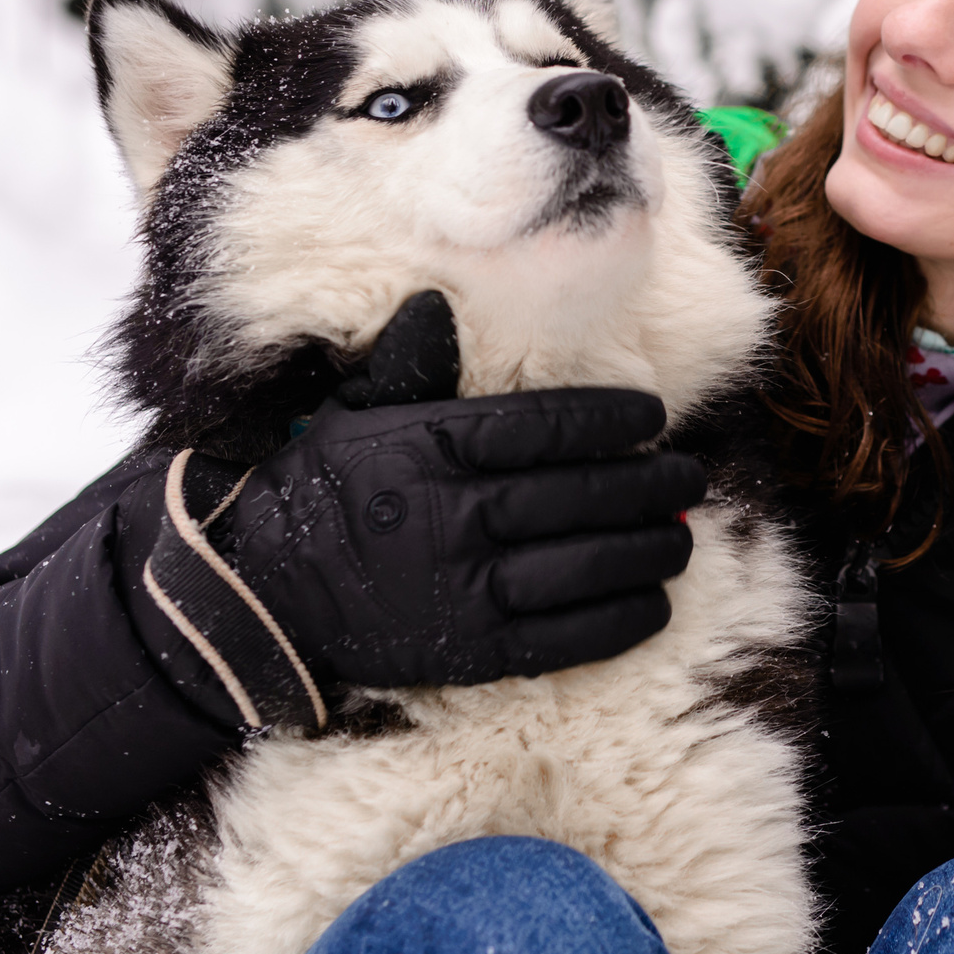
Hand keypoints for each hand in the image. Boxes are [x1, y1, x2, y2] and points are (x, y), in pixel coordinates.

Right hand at [142, 293, 698, 727]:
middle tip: (692, 476)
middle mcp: (452, 514)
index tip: (653, 419)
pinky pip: (565, 637)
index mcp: (430, 446)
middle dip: (651, 485)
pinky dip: (620, 620)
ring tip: (683, 536)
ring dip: (649, 551)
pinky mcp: (469, 651)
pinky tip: (655, 602)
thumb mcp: (356, 413)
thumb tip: (436, 302)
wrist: (261, 592)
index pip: (543, 426)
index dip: (610, 420)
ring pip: (584, 565)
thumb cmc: (325, 488)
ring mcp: (463, 588)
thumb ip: (410, 365)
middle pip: (579, 495)